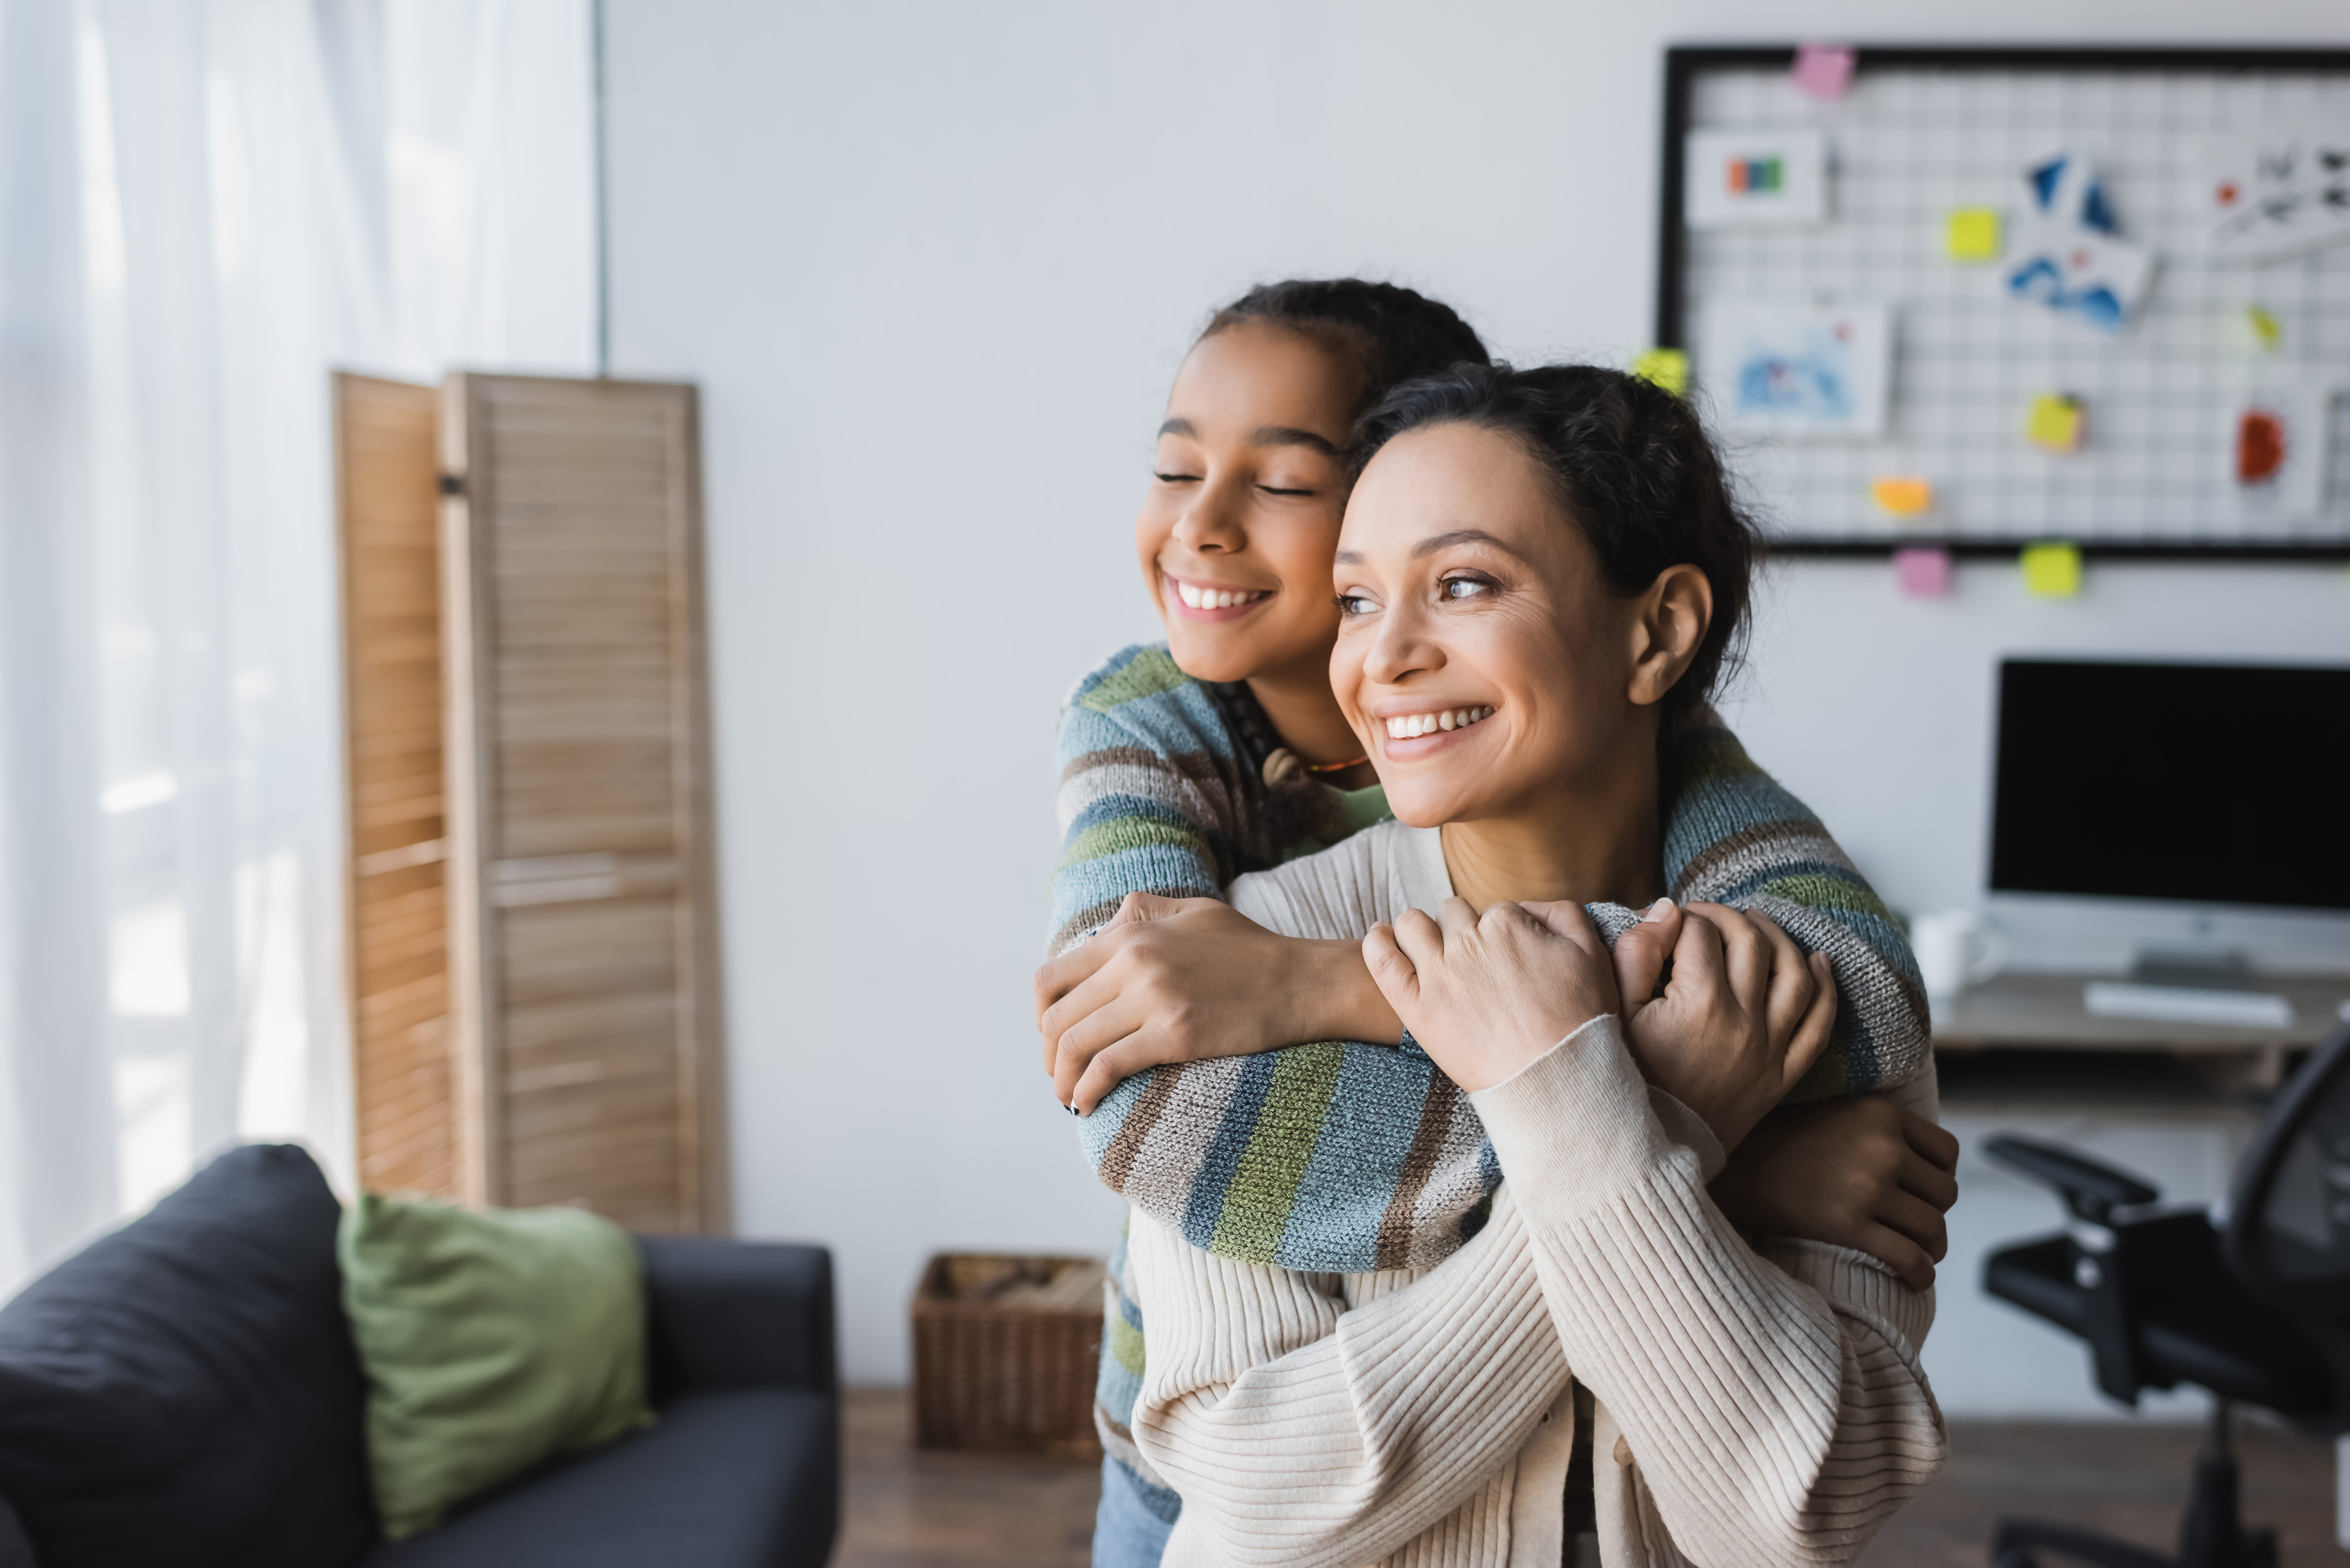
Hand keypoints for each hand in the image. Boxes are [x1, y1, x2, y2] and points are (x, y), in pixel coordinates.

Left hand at [1033, 893, 1383, 1113]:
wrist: (1300, 982)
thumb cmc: (1250, 949)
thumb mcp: (1192, 910)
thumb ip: (1142, 912)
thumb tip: (1103, 928)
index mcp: (1130, 934)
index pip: (1052, 979)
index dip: (1041, 1016)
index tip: (1052, 1037)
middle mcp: (1134, 962)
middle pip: (1057, 1019)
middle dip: (1049, 1055)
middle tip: (1061, 1074)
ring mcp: (1153, 999)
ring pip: (1075, 1046)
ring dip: (1062, 1079)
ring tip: (1071, 1096)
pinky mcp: (1175, 1035)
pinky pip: (1108, 1067)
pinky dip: (1087, 1091)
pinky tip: (1088, 1104)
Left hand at [1361, 897, 1618, 1093]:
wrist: (1558, 1081)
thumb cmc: (1581, 1022)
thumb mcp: (1591, 953)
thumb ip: (1562, 915)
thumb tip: (1528, 907)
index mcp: (1508, 923)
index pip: (1495, 911)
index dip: (1502, 934)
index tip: (1508, 959)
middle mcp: (1469, 941)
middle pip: (1451, 913)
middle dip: (1460, 929)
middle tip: (1472, 961)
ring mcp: (1438, 973)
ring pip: (1412, 924)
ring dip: (1418, 929)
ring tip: (1423, 946)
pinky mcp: (1416, 1007)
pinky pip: (1381, 959)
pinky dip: (1377, 943)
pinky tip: (1379, 938)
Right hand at [1611, 900, 1834, 1152]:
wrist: (1649, 1151)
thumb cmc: (1625, 1080)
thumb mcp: (1615, 1014)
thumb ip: (1635, 954)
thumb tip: (1667, 909)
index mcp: (1699, 1002)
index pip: (1700, 931)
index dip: (1682, 916)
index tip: (1667, 924)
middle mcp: (1744, 1021)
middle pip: (1751, 941)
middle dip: (1726, 917)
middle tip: (1704, 918)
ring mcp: (1770, 1048)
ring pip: (1794, 972)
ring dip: (1778, 938)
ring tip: (1757, 923)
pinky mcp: (1783, 1074)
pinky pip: (1820, 1024)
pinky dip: (1827, 987)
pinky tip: (1820, 962)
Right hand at [1711, 1096, 1960, 1291]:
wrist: (1734, 1164)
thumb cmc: (1782, 1140)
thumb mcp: (1839, 1112)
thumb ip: (1881, 1128)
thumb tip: (1920, 1165)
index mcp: (1882, 1113)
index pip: (1947, 1152)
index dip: (1941, 1176)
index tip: (1924, 1190)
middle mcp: (1883, 1147)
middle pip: (1944, 1193)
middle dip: (1934, 1212)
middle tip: (1914, 1223)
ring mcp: (1868, 1186)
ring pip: (1932, 1227)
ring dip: (1931, 1246)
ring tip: (1919, 1253)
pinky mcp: (1849, 1224)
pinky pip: (1908, 1256)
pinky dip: (1920, 1273)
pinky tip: (1916, 1280)